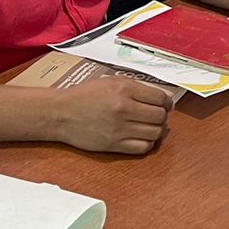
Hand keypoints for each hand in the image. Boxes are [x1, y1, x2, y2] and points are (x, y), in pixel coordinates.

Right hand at [56, 76, 174, 154]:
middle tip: (157, 115)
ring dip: (157, 130)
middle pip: (160, 116)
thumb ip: (137, 87)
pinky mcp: (113, 145)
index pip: (160, 98)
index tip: (166, 104)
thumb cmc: (85, 95)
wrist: (61, 114)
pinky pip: (142, 148)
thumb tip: (163, 97)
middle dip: (163, 115)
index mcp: (124, 89)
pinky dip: (147, 143)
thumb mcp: (111, 81)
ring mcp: (119, 129)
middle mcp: (123, 109)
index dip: (167, 102)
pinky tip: (142, 137)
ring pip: (154, 133)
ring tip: (150, 126)